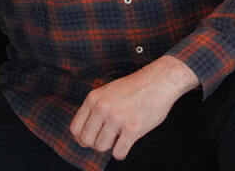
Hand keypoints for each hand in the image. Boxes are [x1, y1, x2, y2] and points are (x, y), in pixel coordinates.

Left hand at [68, 56, 196, 159]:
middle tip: (105, 139)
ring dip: (109, 146)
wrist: (159, 81)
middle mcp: (103, 108)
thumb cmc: (136, 86)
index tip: (89, 138)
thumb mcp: (108, 91)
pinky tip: (125, 144)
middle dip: (95, 143)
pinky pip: (118, 152)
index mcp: (94, 99)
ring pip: (101, 147)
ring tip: (118, 138)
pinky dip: (121, 152)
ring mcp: (117, 119)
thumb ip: (96, 107)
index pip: (75, 128)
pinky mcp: (132, 129)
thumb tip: (85, 130)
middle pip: (87, 140)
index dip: (82, 137)